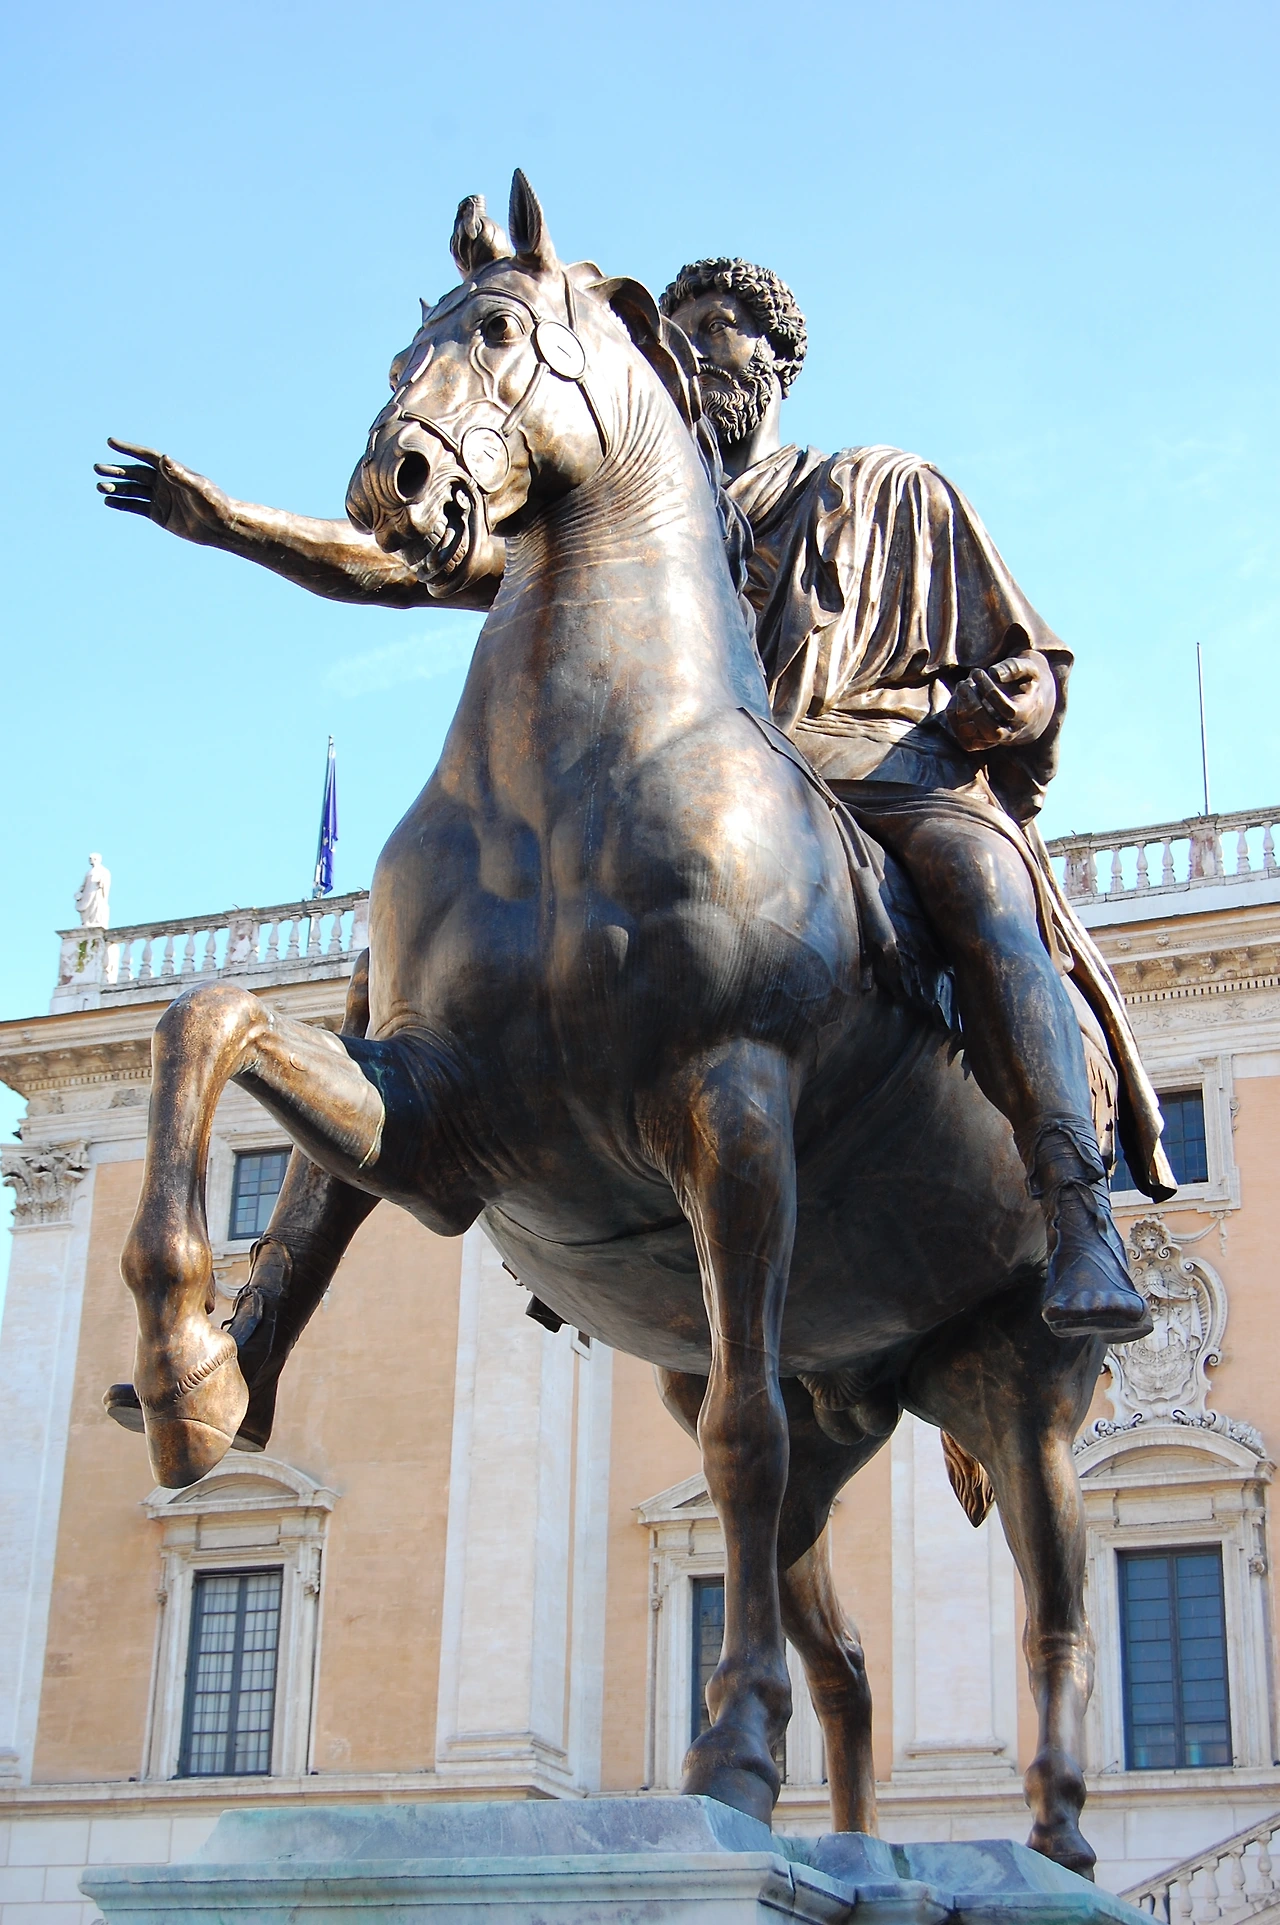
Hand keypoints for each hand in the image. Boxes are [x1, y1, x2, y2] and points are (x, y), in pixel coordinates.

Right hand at [95, 439, 232, 545]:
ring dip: (116, 488)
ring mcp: (160, 498)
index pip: (146, 456)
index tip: (110, 442)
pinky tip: (108, 502)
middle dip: (116, 471)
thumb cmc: (213, 504)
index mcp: (172, 471)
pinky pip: (136, 507)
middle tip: (97, 468)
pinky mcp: (158, 514)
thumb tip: (164, 458)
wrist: (220, 527)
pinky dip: (122, 504)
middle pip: (134, 473)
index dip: (128, 449)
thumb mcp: (197, 488)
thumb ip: (179, 475)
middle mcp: (163, 482)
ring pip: (132, 490)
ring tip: (99, 487)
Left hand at [943, 652, 1056, 753]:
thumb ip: (1015, 667)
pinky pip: (962, 738)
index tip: (977, 673)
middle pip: (990, 730)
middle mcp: (1010, 732)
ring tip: (962, 686)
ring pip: (973, 734)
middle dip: (973, 706)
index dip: (990, 691)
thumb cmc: (1026, 683)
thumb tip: (993, 673)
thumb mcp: (1029, 669)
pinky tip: (957, 698)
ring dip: (961, 709)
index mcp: (1026, 716)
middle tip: (963, 684)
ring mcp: (993, 740)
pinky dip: (953, 718)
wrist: (1026, 708)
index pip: (1007, 710)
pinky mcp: (978, 742)